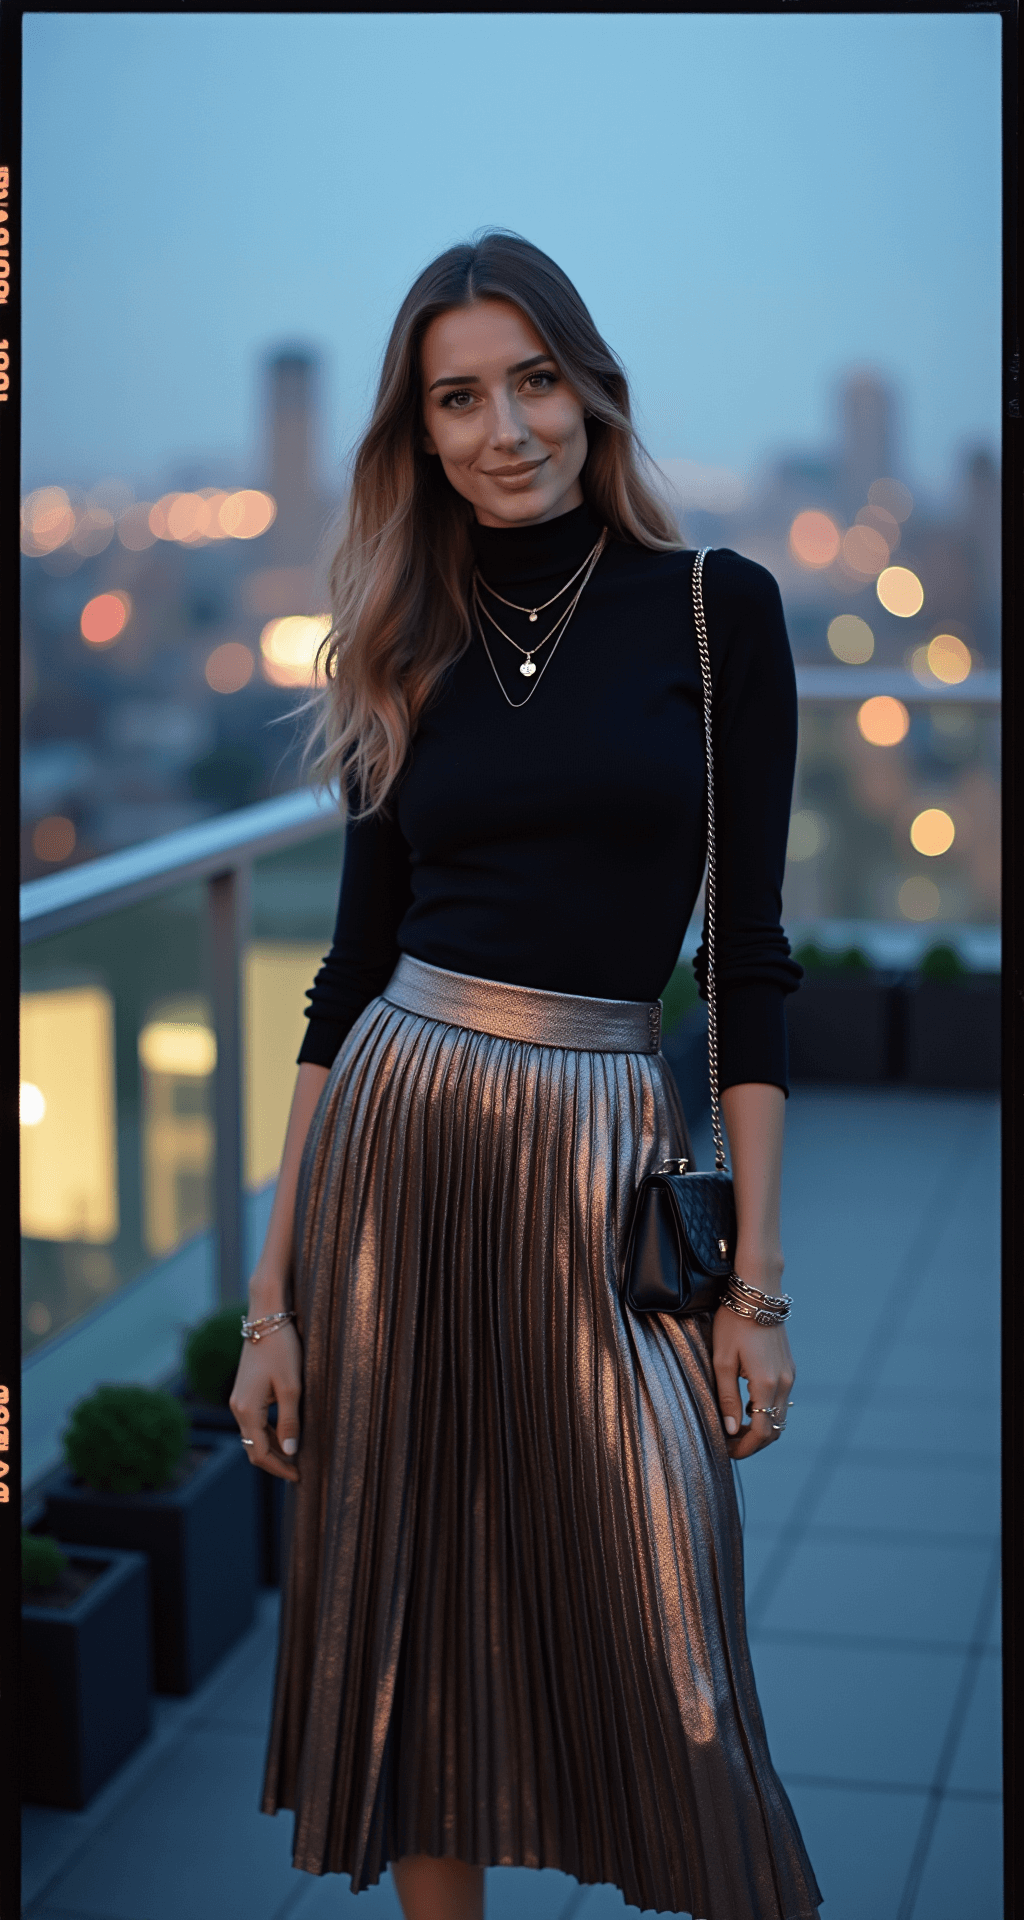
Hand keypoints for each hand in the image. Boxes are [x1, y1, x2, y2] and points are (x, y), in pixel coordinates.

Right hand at [228, 1322, 301, 1481]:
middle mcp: (237, 1408)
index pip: (259, 1453)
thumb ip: (290, 1421)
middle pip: (252, 1447)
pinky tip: (285, 1434)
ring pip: (253, 1435)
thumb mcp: (291, 1387)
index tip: (299, 1476)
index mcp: (246, 1410)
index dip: (279, 1468)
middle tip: (298, 1471)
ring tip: (295, 1456)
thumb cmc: (281, 1349)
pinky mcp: (243, 1392)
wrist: (266, 1318)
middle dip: (274, 1461)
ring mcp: (238, 1399)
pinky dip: (268, 1432)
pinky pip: (254, 1421)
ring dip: (272, 1447)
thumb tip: (290, 1452)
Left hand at [711, 1305, 794, 1459]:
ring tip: (735, 1427)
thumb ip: (727, 1398)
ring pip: (780, 1416)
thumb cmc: (734, 1323)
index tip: (727, 1451)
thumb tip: (730, 1429)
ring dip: (761, 1427)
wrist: (758, 1294)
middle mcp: (784, 1383)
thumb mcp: (722, 1361)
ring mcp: (790, 1375)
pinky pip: (781, 1400)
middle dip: (753, 1442)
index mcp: (766, 1383)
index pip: (762, 1432)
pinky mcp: (789, 1368)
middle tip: (729, 1443)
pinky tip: (746, 1407)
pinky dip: (767, 1412)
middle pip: (774, 1428)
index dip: (745, 1447)